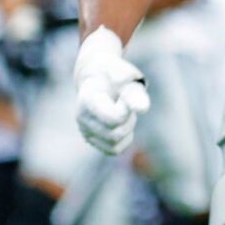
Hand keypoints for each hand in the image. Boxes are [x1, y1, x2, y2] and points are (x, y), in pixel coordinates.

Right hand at [73, 27, 148, 154]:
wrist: (99, 76)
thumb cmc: (115, 74)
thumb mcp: (126, 76)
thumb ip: (134, 92)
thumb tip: (143, 109)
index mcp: (87, 99)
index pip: (113, 118)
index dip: (128, 110)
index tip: (127, 94)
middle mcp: (81, 118)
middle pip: (115, 133)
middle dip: (129, 119)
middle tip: (126, 103)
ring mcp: (85, 130)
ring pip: (115, 143)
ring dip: (127, 128)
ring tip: (123, 112)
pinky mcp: (92, 139)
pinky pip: (114, 149)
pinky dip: (124, 139)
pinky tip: (123, 123)